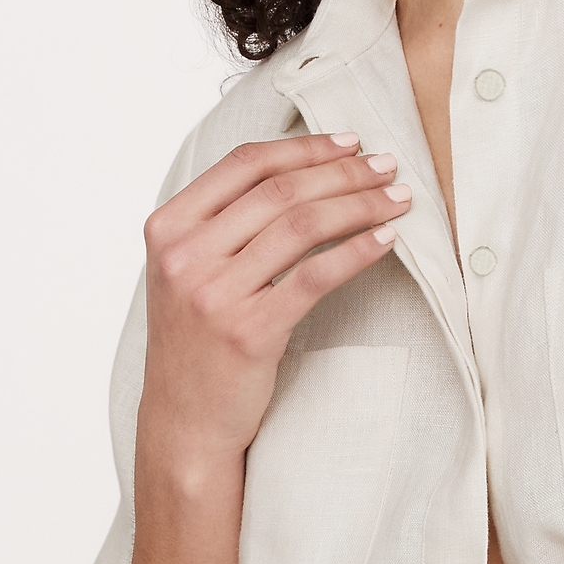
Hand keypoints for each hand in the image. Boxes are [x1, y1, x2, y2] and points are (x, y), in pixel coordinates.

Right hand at [139, 134, 409, 457]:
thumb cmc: (197, 342)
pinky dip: (356, 251)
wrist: (183, 421)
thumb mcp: (188, 271)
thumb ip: (223, 223)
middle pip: (280, 190)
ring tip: (396, 200)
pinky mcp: (250, 331)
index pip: (244, 164)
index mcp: (168, 228)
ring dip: (360, 205)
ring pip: (302, 225)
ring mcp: (214, 294)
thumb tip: (299, 171)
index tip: (350, 142)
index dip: (304, 148)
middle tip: (388, 167)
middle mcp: (185, 255)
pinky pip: (316, 275)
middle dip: (344, 172)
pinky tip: (385, 241)